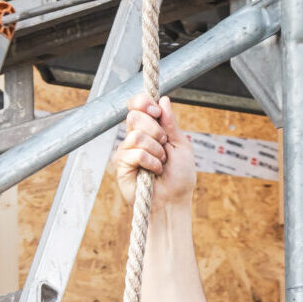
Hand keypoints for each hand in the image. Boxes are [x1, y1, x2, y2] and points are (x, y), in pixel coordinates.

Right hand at [115, 93, 194, 211]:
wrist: (173, 201)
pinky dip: (150, 161)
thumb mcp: (180, 145)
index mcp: (148, 128)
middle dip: (155, 130)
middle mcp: (134, 137)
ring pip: (136, 135)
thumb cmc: (179, 176)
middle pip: (134, 116)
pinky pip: (135, 153)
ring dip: (155, 149)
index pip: (136, 105)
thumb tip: (163, 100)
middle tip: (164, 145)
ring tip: (161, 162)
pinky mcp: (121, 166)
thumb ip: (171, 123)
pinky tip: (154, 171)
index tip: (156, 111)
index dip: (143, 102)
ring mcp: (126, 151)